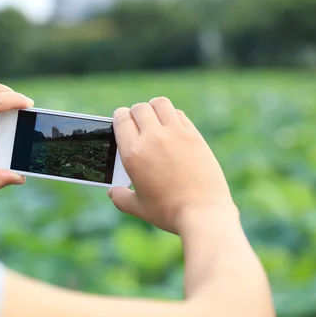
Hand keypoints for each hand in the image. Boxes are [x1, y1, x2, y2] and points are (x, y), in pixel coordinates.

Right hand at [108, 97, 236, 233]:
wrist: (203, 213)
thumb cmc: (168, 212)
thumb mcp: (138, 208)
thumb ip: (121, 197)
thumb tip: (112, 193)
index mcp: (133, 153)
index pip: (121, 119)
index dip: (119, 117)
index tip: (122, 122)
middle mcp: (153, 138)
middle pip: (139, 108)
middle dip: (135, 113)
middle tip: (138, 123)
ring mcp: (176, 134)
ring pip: (160, 103)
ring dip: (154, 108)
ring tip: (155, 119)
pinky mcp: (194, 136)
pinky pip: (179, 114)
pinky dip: (172, 116)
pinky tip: (172, 129)